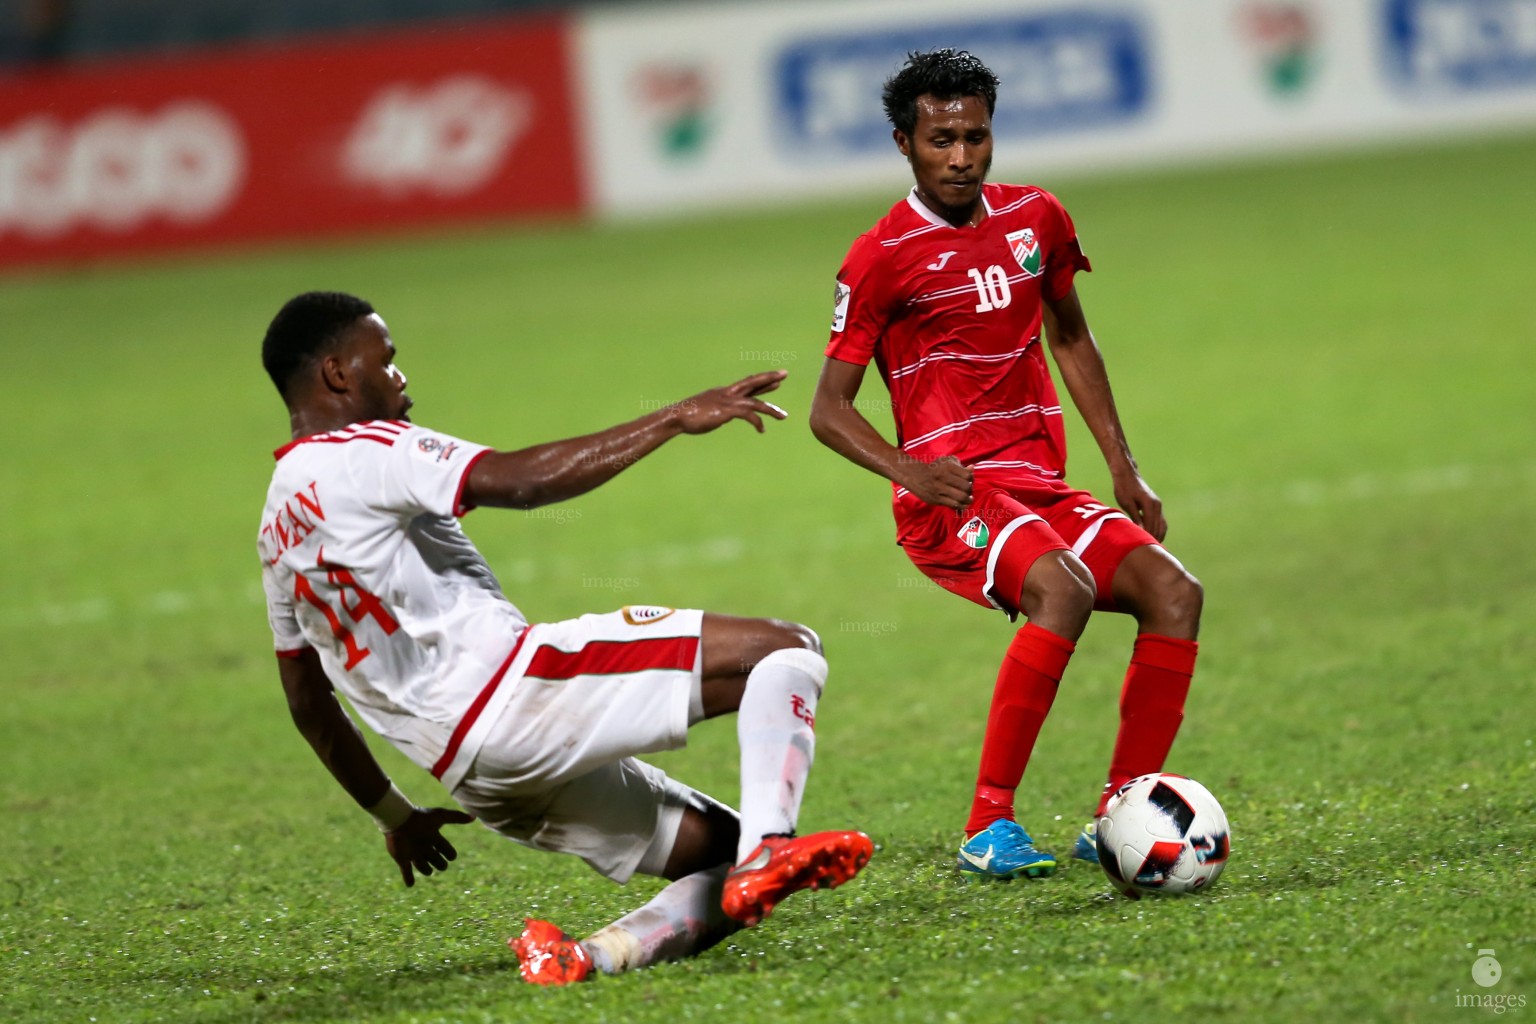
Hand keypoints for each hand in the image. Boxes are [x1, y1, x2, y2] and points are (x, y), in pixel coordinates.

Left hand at [384, 807, 475, 886]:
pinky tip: (410, 885)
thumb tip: (473, 817)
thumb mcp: (440, 816)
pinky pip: (406, 872)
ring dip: (426, 870)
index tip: (450, 855)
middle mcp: (424, 846)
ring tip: (427, 868)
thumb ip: (456, 817)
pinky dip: (408, 879)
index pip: (446, 849)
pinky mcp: (402, 859)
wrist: (399, 820)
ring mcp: (413, 853)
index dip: (450, 854)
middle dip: (440, 863)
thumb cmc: (420, 818)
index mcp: (434, 837)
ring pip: (423, 868)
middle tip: (439, 861)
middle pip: (436, 860)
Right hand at [669, 371, 788, 434]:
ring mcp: (727, 401)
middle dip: (770, 378)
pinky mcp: (726, 411)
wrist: (677, 417)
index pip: (747, 384)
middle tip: (785, 373)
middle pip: (753, 382)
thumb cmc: (688, 416)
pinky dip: (757, 422)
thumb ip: (719, 411)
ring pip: (755, 402)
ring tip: (784, 416)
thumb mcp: (708, 411)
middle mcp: (727, 393)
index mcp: (723, 392)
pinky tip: (762, 430)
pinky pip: (748, 415)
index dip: (762, 381)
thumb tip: (725, 416)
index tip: (776, 379)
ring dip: (771, 409)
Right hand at [901, 455, 972, 510]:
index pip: (967, 475)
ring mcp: (939, 489)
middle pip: (966, 487)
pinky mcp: (936, 499)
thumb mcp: (946, 462)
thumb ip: (960, 466)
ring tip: (969, 499)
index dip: (971, 479)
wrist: (915, 476)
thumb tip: (972, 468)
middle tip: (969, 491)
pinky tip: (962, 504)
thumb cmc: (934, 468)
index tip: (969, 481)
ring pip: (961, 497)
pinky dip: (961, 506)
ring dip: (968, 500)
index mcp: (947, 467)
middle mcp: (943, 477)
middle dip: (970, 490)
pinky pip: (953, 505)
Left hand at [1112, 471, 1166, 542]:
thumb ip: (1135, 517)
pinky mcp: (1155, 505)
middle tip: (1148, 553)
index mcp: (1150, 505)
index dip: (1147, 538)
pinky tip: (1153, 538)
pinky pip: (1160, 521)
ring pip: (1162, 525)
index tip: (1143, 549)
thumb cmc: (1124, 488)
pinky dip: (1158, 530)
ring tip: (1152, 548)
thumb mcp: (1127, 503)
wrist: (1127, 474)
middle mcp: (1157, 506)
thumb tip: (1141, 531)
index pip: (1151, 526)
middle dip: (1154, 540)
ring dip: (1158, 536)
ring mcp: (1158, 505)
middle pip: (1158, 527)